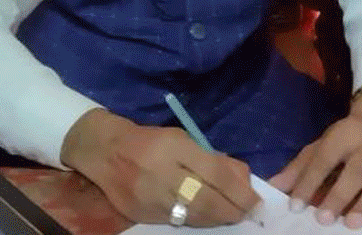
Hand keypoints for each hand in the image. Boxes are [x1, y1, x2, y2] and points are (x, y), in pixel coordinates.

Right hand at [61, 109, 259, 226]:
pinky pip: (177, 222)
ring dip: (218, 218)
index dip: (239, 191)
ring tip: (233, 216)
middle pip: (207, 200)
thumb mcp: (184, 139)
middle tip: (250, 213)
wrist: (105, 152)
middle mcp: (163, 173)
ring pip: (193, 216)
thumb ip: (213, 159)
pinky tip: (209, 218)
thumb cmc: (151, 141)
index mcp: (175, 147)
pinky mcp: (142, 214)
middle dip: (233, 210)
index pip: (215, 173)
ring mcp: (151, 197)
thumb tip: (243, 178)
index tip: (256, 201)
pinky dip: (197, 221)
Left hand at [269, 96, 361, 228]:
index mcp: (345, 135)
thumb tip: (273, 187)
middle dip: (339, 195)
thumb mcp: (322, 145)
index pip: (325, 158)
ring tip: (352, 224)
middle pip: (356, 171)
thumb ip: (300, 167)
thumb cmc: (347, 138)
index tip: (294, 206)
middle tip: (322, 219)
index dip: (309, 182)